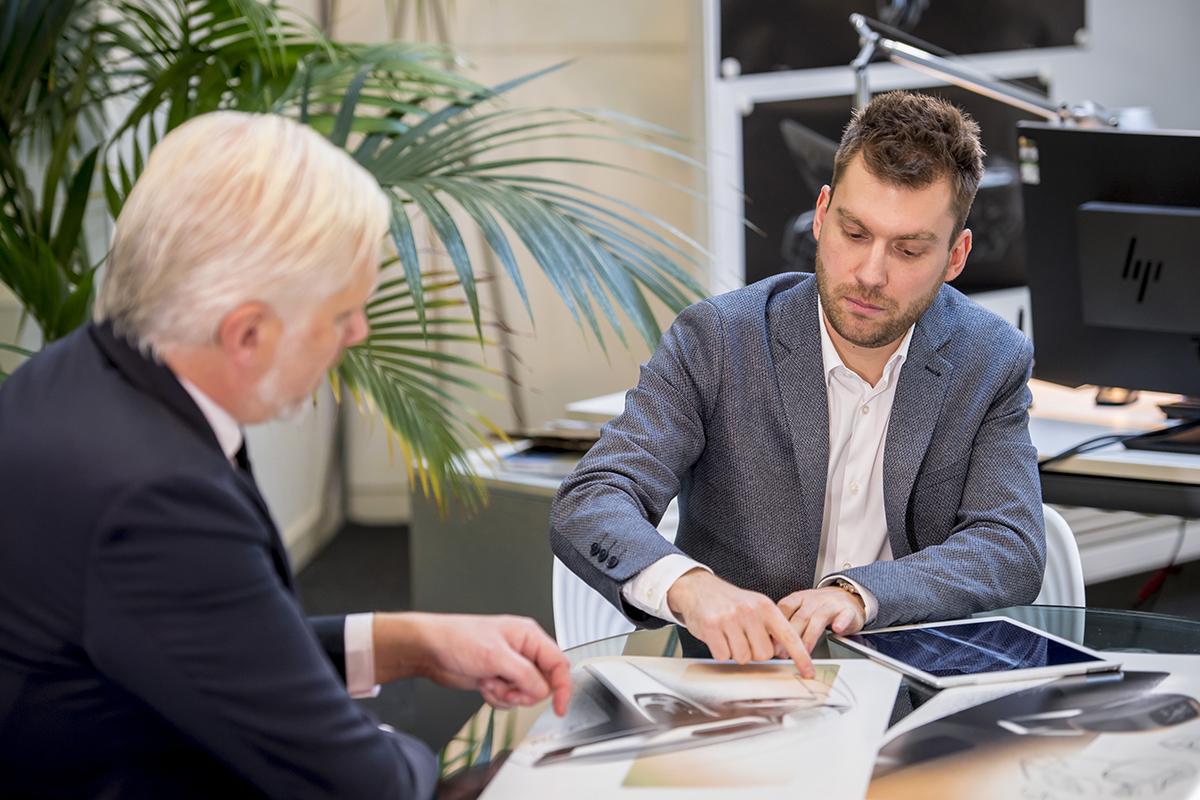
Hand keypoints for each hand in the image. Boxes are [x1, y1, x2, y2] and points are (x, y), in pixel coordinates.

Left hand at [374, 613, 571, 715]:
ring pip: (526, 694)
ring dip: (507, 695)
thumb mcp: (495, 656)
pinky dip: (497, 698)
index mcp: (529, 636)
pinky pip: (509, 698)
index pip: (559, 664)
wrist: (431, 650)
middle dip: (524, 691)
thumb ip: (525, 674)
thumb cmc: (458, 639)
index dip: (563, 687)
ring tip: (490, 682)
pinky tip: (484, 685)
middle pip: (543, 683)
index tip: (560, 707)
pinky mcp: (499, 678)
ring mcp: (510, 666)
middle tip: (506, 686)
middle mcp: (523, 651)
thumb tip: (543, 690)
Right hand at [666, 570, 813, 676]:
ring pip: (742, 658)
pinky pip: (723, 656)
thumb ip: (770, 627)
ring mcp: (729, 619)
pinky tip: (717, 637)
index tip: (808, 672)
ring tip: (729, 635)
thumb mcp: (755, 606)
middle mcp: (749, 611)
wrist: (699, 588)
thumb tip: (782, 654)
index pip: (788, 636)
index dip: (800, 656)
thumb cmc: (729, 602)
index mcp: (765, 607)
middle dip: (753, 652)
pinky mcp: (711, 627)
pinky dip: (720, 652)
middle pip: (763, 654)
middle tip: (744, 638)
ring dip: (735, 652)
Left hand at [777, 586, 865, 653]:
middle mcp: (813, 600)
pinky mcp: (847, 610)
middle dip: (791, 637)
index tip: (771, 643)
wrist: (847, 596)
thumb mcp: (801, 610)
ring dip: (810, 637)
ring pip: (819, 619)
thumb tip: (771, 644)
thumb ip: (788, 623)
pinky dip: (841, 622)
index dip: (776, 626)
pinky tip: (837, 629)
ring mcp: (831, 604)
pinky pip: (844, 615)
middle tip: (783, 654)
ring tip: (804, 652)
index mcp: (799, 598)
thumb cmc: (820, 608)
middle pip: (800, 617)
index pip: (784, 608)